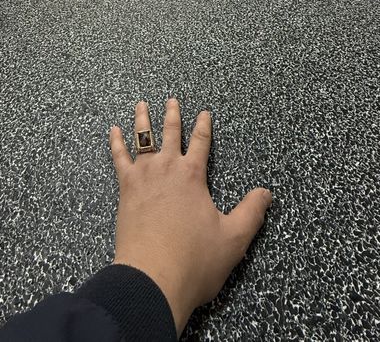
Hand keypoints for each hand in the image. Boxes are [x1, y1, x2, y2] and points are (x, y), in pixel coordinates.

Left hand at [109, 99, 271, 336]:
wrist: (151, 279)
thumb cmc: (194, 260)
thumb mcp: (233, 238)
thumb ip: (251, 212)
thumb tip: (267, 192)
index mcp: (193, 176)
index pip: (201, 143)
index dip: (204, 126)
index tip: (204, 112)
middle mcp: (167, 169)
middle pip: (170, 133)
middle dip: (173, 115)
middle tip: (172, 99)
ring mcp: (143, 177)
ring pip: (142, 139)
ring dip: (142, 120)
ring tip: (141, 104)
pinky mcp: (125, 190)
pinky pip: (119, 159)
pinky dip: (115, 143)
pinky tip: (113, 131)